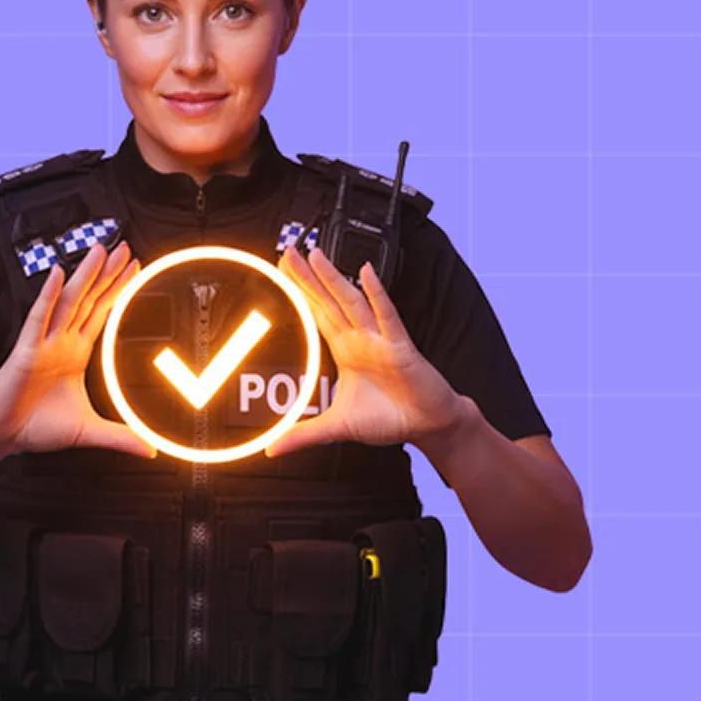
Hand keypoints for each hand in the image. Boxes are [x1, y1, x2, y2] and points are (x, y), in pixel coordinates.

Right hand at [0, 241, 155, 462]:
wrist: (2, 437)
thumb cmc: (36, 427)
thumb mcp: (89, 431)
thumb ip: (121, 437)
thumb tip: (151, 449)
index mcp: (75, 352)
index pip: (102, 313)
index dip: (118, 291)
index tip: (135, 269)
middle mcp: (61, 342)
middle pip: (89, 299)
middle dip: (107, 274)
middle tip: (125, 248)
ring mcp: (43, 343)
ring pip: (67, 301)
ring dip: (84, 275)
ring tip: (100, 251)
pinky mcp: (25, 351)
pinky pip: (38, 319)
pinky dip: (48, 297)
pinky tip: (57, 276)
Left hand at [266, 245, 467, 456]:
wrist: (427, 425)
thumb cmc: (390, 418)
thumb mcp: (338, 427)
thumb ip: (305, 434)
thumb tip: (273, 449)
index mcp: (346, 351)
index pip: (318, 314)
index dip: (301, 293)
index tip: (283, 271)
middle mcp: (361, 339)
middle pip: (329, 301)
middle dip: (309, 277)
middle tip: (289, 251)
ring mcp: (380, 340)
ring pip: (353, 302)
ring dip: (334, 279)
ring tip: (316, 255)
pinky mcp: (400, 347)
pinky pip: (387, 317)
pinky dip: (377, 294)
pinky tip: (367, 274)